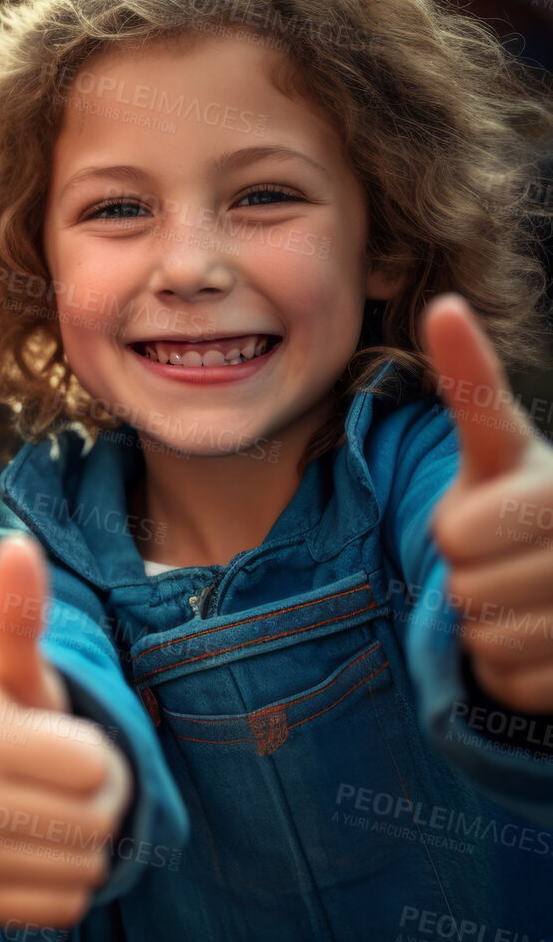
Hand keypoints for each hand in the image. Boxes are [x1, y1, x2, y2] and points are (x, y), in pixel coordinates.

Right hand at [0, 534, 130, 927]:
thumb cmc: (19, 718)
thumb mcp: (25, 669)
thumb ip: (21, 612)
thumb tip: (15, 543)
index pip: (96, 767)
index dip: (97, 752)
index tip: (58, 739)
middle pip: (94, 821)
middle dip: (96, 800)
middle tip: (58, 780)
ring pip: (83, 868)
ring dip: (84, 843)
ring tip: (47, 810)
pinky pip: (64, 907)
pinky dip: (63, 885)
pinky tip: (33, 853)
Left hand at [423, 295, 552, 712]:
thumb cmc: (522, 507)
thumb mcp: (497, 444)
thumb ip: (473, 383)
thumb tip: (447, 308)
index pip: (459, 534)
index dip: (456, 535)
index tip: (489, 521)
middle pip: (465, 589)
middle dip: (467, 580)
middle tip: (504, 564)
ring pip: (487, 638)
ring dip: (488, 629)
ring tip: (527, 600)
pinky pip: (509, 681)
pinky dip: (510, 672)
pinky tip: (543, 642)